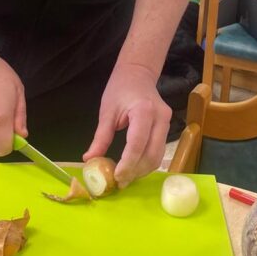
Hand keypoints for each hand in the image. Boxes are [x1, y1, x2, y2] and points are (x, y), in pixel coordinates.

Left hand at [84, 64, 171, 186]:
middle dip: (135, 171)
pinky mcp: (167, 127)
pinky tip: (134, 168)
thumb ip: (101, 137)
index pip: (137, 144)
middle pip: (152, 154)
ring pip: (158, 156)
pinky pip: (159, 151)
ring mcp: (167, 122)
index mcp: (143, 110)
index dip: (128, 164)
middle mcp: (160, 118)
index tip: (116, 177)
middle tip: (120, 183)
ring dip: (142, 170)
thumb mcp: (107, 111)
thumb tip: (89, 160)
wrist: (138, 73)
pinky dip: (147, 163)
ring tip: (125, 178)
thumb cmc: (120, 88)